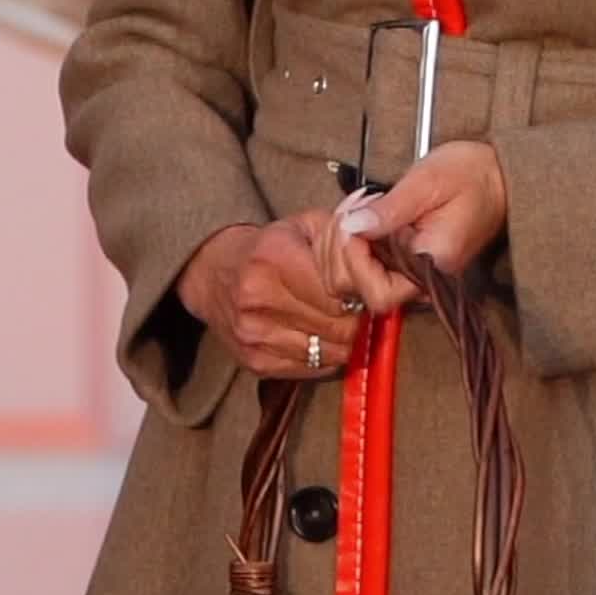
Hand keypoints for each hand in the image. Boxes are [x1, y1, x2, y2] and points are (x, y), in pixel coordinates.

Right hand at [175, 212, 363, 378]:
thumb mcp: (304, 226)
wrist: (212, 272)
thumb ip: (344, 241)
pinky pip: (314, 368)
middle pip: (342, 327)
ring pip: (333, 353)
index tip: (363, 290)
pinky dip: (323, 354)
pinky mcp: (255, 362)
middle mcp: (260, 299)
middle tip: (352, 305)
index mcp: (275, 260)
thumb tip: (383, 266)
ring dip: (341, 338)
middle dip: (356, 318)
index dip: (363, 294)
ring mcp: (255, 335)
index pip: (345, 294)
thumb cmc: (267, 247)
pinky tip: (313, 333)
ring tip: (332, 318)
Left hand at [323, 139, 510, 318]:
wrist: (496, 175)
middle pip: (358, 290)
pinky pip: (360, 262)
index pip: (379, 294)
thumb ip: (390, 208)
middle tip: (352, 206)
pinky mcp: (400, 259)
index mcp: (432, 267)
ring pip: (352, 278)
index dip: (355, 263)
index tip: (354, 224)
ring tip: (356, 204)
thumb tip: (353, 226)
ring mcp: (409, 271)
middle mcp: (420, 278)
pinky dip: (347, 237)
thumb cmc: (471, 176)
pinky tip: (357, 210)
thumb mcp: (428, 182)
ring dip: (339, 241)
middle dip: (340, 248)